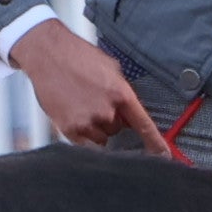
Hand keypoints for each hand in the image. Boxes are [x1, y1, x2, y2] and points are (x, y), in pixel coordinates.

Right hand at [12, 18, 170, 154]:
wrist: (47, 54)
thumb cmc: (77, 57)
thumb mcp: (110, 69)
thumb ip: (122, 92)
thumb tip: (128, 111)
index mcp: (120, 93)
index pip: (143, 125)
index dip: (155, 143)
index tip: (164, 157)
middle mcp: (106, 110)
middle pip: (117, 129)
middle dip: (110, 118)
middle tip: (94, 100)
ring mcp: (87, 121)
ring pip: (101, 137)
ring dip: (95, 126)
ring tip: (81, 104)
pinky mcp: (69, 128)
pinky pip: (85, 143)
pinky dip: (83, 133)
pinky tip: (75, 114)